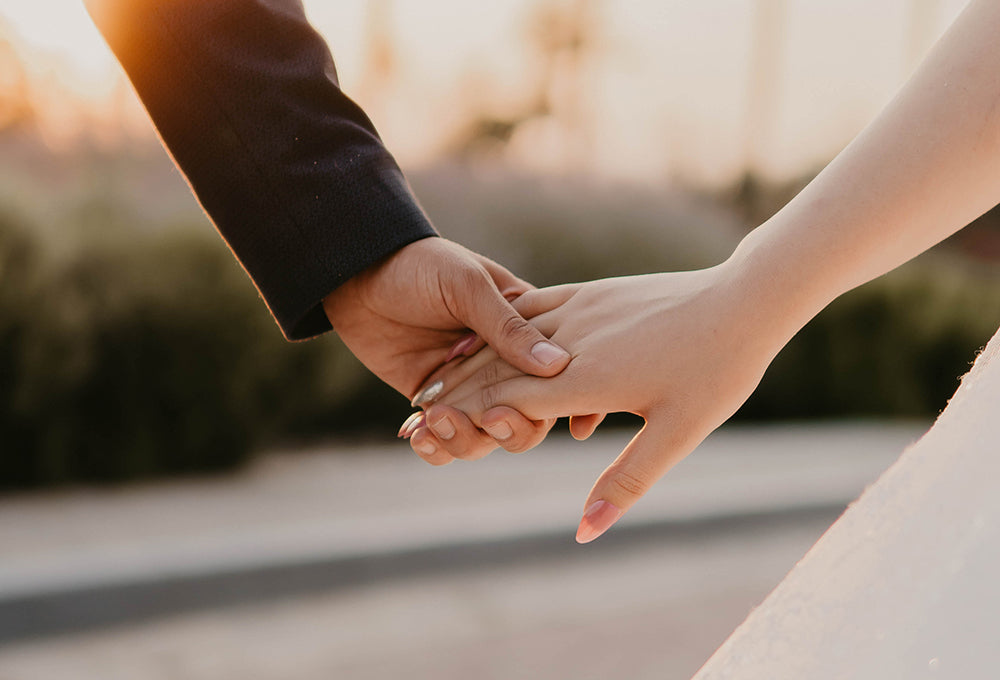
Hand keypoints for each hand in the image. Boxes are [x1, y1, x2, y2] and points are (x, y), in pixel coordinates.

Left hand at [322, 236, 568, 461]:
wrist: (359, 272)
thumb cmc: (421, 264)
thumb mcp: (467, 285)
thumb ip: (508, 327)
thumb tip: (557, 365)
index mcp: (526, 332)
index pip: (561, 377)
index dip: (574, 405)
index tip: (577, 429)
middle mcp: (502, 367)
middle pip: (528, 420)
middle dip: (512, 429)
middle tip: (488, 418)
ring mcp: (467, 388)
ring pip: (485, 438)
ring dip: (465, 440)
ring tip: (435, 421)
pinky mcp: (432, 402)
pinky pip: (443, 440)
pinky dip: (434, 446)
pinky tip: (416, 435)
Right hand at [411, 260, 785, 541]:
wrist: (745, 299)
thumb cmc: (718, 371)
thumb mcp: (678, 434)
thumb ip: (626, 482)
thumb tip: (584, 531)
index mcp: (589, 379)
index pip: (508, 403)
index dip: (464, 421)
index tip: (425, 437)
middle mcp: (573, 342)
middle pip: (496, 370)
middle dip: (451, 396)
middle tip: (411, 417)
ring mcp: (580, 310)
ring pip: (506, 339)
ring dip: (466, 362)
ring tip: (433, 383)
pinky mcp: (591, 292)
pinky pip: (530, 308)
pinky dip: (499, 328)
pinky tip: (483, 335)